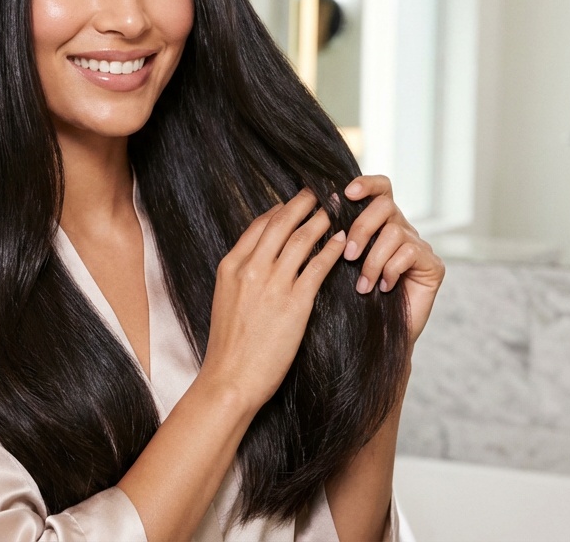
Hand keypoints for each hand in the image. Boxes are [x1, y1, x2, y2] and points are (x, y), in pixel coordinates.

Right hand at [200, 189, 348, 411]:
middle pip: (281, 223)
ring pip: (301, 239)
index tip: (294, 203)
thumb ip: (242, 279)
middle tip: (320, 191)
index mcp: (230, 267)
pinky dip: (332, 250)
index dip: (279, 210)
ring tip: (336, 210)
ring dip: (321, 221)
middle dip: (303, 204)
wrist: (230, 379)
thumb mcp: (226, 302)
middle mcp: (250, 269)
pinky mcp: (295, 303)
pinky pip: (318, 266)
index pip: (258, 226)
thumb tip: (260, 265)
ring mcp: (272, 284)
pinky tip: (343, 242)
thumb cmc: (229, 348)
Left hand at [342, 175, 444, 344]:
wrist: (375, 339)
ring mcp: (419, 246)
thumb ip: (335, 239)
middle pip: (385, 206)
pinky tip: (384, 288)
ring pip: (395, 232)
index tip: (346, 192)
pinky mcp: (433, 265)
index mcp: (378, 224)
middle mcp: (401, 229)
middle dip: (362, 228)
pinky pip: (410, 252)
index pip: (380, 189)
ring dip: (373, 259)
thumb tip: (313, 215)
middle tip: (348, 255)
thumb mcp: (338, 265)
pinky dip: (391, 270)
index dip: (366, 184)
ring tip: (363, 284)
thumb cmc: (352, 301)